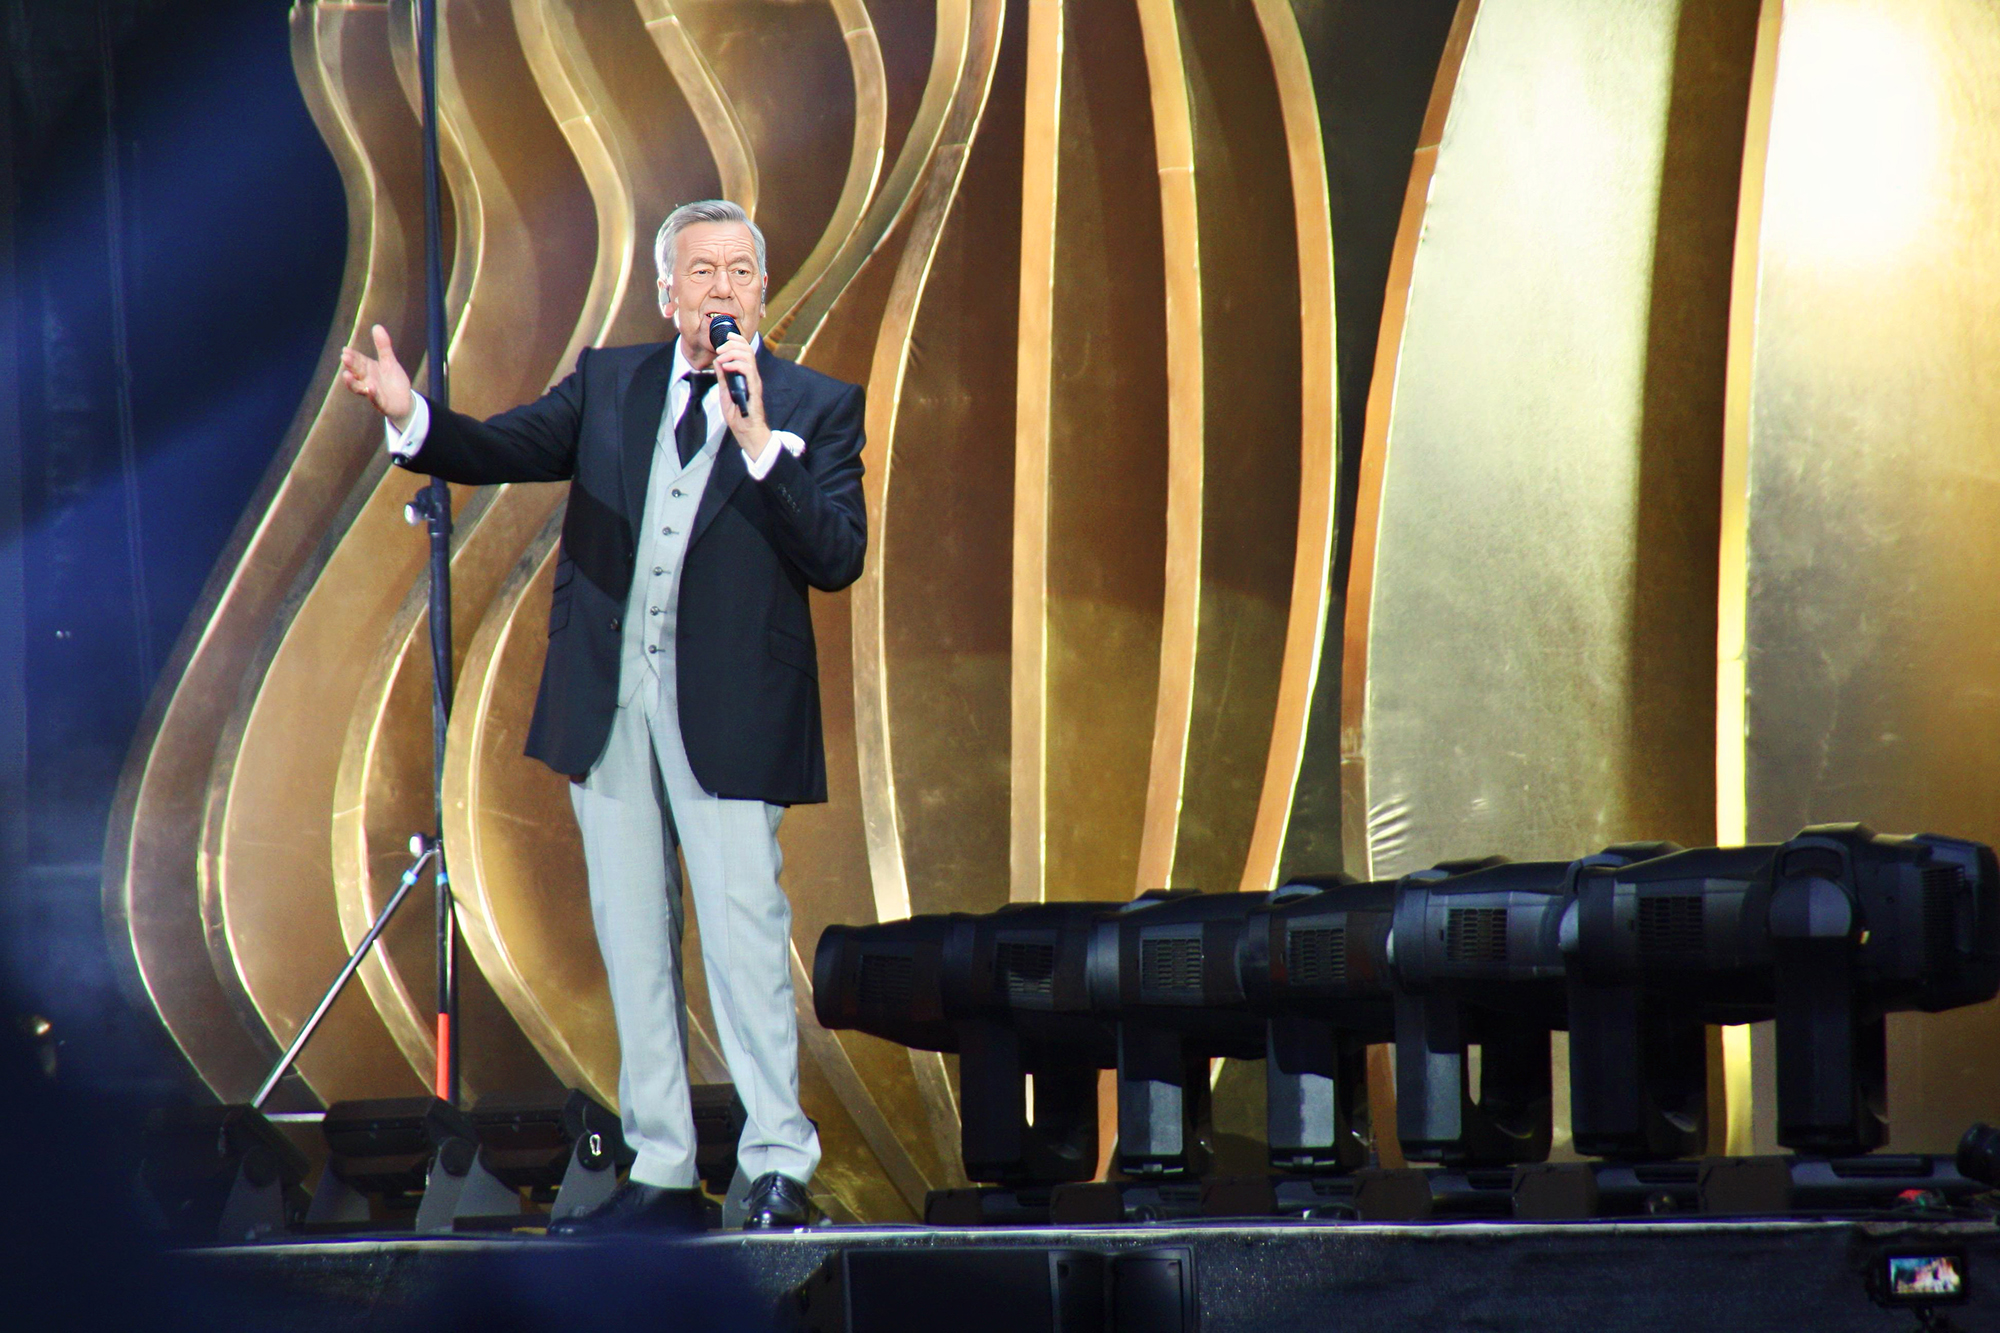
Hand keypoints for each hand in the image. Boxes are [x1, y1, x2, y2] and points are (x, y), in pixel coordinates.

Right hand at [339, 324, 415, 428]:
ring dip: (352, 382)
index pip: (358, 360)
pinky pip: (375, 399)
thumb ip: (383, 346)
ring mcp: (372, 393)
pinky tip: (371, 388)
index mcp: (368, 369)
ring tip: (346, 375)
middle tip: (344, 357)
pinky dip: (372, 394)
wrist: (404, 401)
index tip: (345, 350)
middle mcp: (367, 380)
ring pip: (359, 388)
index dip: (352, 356)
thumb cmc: (392, 380)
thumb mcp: (389, 361)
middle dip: (350, 365)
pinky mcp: (381, 403)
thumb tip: (376, 326)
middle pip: (356, 372)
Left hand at [713, 331, 770, 460]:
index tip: (726, 336)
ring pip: (748, 356)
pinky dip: (735, 364)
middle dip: (732, 344)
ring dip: (732, 353)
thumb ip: (722, 377)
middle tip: (719, 349)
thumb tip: (717, 361)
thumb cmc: (737, 414)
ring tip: (721, 358)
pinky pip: (747, 369)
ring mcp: (754, 381)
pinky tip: (726, 367)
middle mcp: (752, 375)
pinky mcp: (754, 388)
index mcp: (746, 374)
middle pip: (747, 349)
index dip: (737, 339)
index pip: (745, 350)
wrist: (746, 430)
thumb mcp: (725, 391)